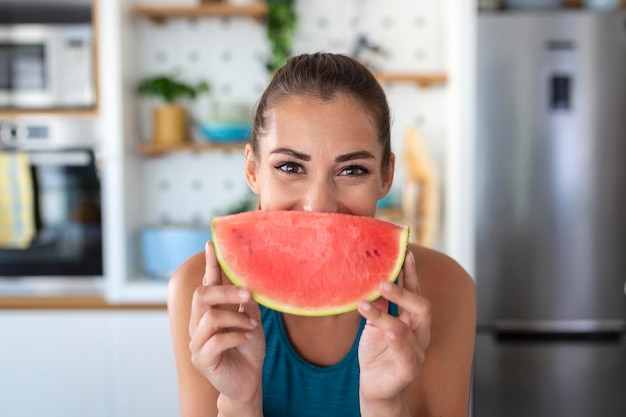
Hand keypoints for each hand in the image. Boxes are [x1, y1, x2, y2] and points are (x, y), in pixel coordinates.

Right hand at [188, 242, 265, 406]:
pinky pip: (217, 340)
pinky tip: (247, 338)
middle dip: (226, 291)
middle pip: (202, 295)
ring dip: (237, 318)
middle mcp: (198, 324)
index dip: (209, 265)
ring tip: (252, 325)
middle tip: (249, 294)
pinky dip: (236, 335)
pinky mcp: (201, 359)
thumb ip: (246, 303)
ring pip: (211, 317)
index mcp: (210, 312)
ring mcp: (197, 342)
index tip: (211, 244)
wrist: (248, 381)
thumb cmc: (248, 349)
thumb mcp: (252, 320)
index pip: (207, 284)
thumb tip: (246, 286)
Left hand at [357, 250, 430, 405]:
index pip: (415, 292)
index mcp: (413, 320)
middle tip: (382, 281)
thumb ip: (378, 304)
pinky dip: (398, 340)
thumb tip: (372, 278)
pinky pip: (406, 354)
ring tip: (366, 302)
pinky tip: (388, 330)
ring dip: (385, 314)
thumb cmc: (377, 352)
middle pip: (422, 307)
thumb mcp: (375, 323)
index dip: (411, 274)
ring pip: (407, 328)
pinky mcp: (408, 370)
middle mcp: (420, 334)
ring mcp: (416, 352)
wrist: (374, 386)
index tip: (405, 253)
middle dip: (404, 291)